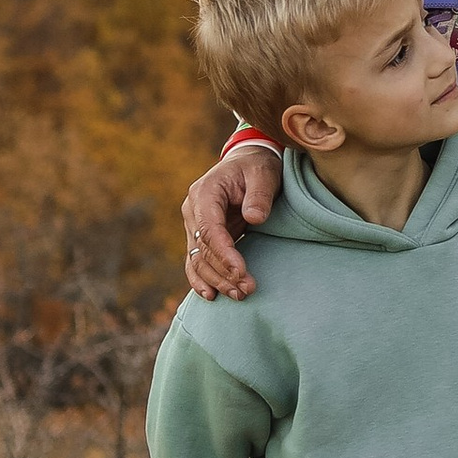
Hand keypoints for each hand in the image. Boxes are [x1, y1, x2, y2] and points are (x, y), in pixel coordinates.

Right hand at [181, 148, 278, 300]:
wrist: (248, 162)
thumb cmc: (257, 166)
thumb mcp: (263, 173)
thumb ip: (259, 194)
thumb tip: (254, 218)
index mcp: (205, 193)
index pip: (209, 230)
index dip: (224, 254)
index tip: (241, 272)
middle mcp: (193, 210)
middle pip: (202, 250)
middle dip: (223, 273)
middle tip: (247, 290)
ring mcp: (194, 224)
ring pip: (198, 260)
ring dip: (216, 281)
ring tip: (239, 296)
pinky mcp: (201, 236)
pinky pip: (196, 261)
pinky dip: (201, 279)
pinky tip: (211, 296)